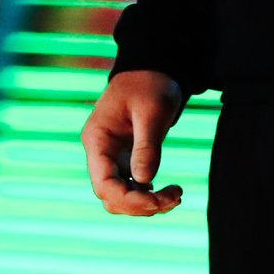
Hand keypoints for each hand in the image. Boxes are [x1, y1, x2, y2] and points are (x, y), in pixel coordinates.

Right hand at [82, 70, 186, 215]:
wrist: (153, 67)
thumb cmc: (150, 83)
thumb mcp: (152, 111)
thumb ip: (147, 147)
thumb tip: (145, 182)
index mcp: (97, 140)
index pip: (104, 185)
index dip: (129, 200)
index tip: (158, 200)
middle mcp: (100, 152)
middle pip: (111, 197)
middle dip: (141, 205)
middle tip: (174, 197)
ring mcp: (112, 157)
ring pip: (122, 197)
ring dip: (147, 204)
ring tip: (176, 196)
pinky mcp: (126, 159)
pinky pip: (133, 187)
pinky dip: (150, 195)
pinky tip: (170, 192)